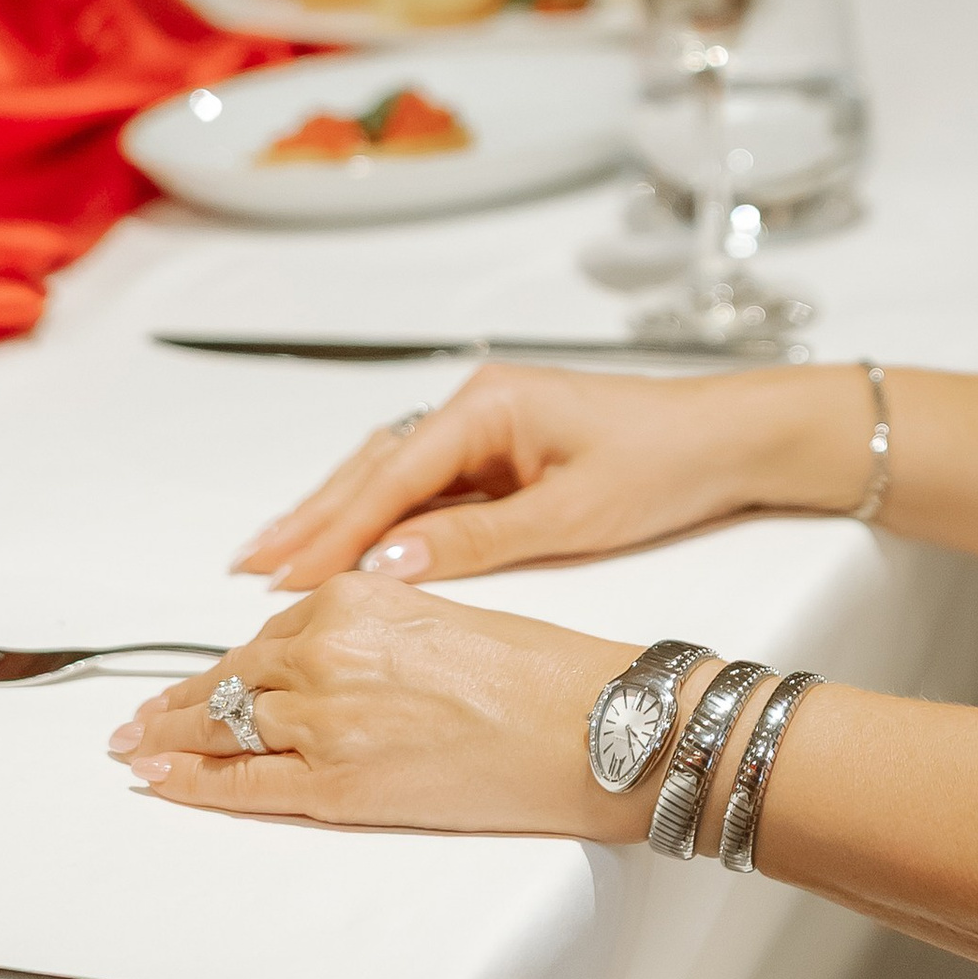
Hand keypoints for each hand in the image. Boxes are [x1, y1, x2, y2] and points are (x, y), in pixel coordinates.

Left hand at [108, 576, 660, 838]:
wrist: (586, 725)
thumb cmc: (541, 672)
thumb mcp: (445, 617)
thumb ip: (377, 634)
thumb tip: (332, 665)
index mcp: (360, 598)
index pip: (271, 635)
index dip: (229, 665)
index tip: (202, 676)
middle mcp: (330, 652)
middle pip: (234, 680)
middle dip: (181, 702)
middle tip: (140, 718)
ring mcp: (326, 721)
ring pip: (223, 728)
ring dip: (172, 740)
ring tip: (138, 749)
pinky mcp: (336, 786)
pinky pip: (242, 784)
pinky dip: (191, 783)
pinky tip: (159, 781)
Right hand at [231, 362, 837, 590]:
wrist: (728, 439)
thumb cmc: (661, 464)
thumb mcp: (570, 514)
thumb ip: (475, 541)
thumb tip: (386, 568)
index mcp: (489, 403)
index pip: (392, 474)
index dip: (332, 529)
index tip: (282, 574)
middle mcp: (477, 403)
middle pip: (376, 466)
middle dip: (313, 518)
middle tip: (249, 568)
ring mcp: (487, 426)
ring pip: (394, 475)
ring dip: (338, 516)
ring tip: (274, 560)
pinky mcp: (501, 451)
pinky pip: (426, 486)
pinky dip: (382, 518)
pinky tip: (349, 550)